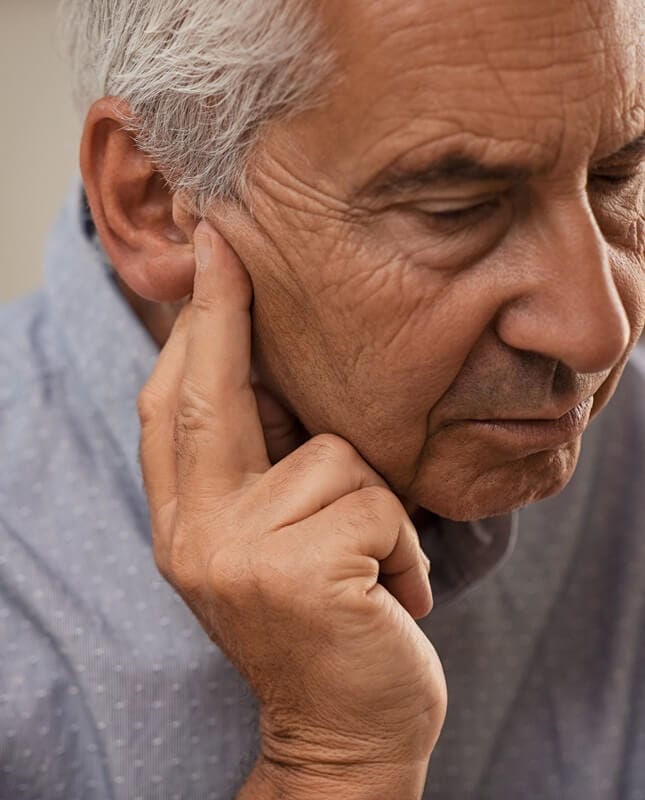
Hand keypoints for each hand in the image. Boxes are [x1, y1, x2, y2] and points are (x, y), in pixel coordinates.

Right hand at [138, 221, 446, 796]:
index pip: (174, 406)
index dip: (192, 330)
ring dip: (376, 505)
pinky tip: (396, 598)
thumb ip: (259, 470)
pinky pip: (379, 508)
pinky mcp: (301, 577)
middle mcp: (195, 535)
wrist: (343, 733)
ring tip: (374, 566)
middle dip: (222, 311)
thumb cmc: (323, 622)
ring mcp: (240, 556)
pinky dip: (406, 547)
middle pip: (209, 395)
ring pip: (334, 456)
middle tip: (226, 241)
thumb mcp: (272, 544)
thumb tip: (270, 370)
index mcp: (185, 522)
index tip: (209, 258)